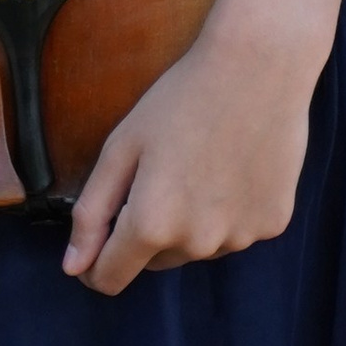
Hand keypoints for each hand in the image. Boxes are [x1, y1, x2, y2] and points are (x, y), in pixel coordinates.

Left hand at [63, 14, 314, 294]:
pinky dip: (227, 211)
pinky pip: (234, 232)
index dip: (94, 264)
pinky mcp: (272, 225)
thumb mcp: (121, 148)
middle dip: (145, 231)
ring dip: (189, 223)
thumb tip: (73, 267)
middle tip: (158, 172)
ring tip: (198, 164)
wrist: (258, 67)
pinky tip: (231, 166)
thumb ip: (92, 212)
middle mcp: (197, 243)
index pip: (110, 278)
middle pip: (154, 261)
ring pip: (196, 247)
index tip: (96, 242)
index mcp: (151, 224)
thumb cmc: (181, 100)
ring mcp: (240, 237)